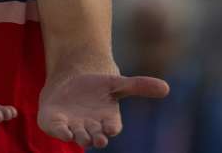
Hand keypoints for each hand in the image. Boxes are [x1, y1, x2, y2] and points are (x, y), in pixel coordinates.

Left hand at [38, 72, 170, 147]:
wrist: (70, 83)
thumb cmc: (97, 88)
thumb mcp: (117, 83)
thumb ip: (139, 86)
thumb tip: (166, 88)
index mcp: (108, 121)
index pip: (112, 128)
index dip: (112, 128)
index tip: (112, 127)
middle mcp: (91, 128)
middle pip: (96, 137)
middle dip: (97, 138)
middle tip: (99, 138)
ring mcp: (73, 127)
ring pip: (77, 136)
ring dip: (80, 136)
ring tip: (82, 135)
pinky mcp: (55, 124)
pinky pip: (58, 131)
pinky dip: (60, 131)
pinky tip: (63, 130)